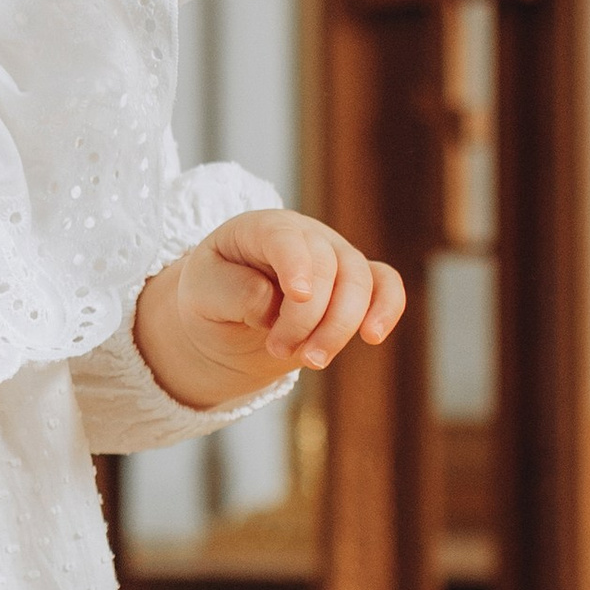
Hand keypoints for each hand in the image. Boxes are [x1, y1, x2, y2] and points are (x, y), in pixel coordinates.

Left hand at [133, 209, 406, 410]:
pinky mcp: (356, 286)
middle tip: (279, 349)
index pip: (286, 238)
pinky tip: (372, 336)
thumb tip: (271, 302)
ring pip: (360, 282)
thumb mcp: (202, 294)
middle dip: (308, 317)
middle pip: (328, 267)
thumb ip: (232, 293)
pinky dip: (387, 309)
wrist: (228, 321)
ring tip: (310, 361)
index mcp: (262, 229)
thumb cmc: (213, 297)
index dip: (296, 265)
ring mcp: (336, 257)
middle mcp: (306, 237)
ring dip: (339, 327)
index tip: (298, 295)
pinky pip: (386, 286)